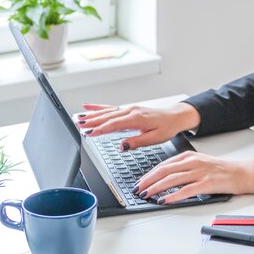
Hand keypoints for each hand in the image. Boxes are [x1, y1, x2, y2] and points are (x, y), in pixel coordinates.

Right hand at [76, 102, 200, 149]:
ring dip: (92, 115)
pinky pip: (111, 107)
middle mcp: (131, 111)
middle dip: (92, 121)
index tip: (89, 133)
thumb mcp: (154, 139)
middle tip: (78, 124)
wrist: (175, 117)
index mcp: (137, 118)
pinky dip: (99, 107)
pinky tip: (88, 107)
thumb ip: (137, 142)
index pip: (115, 124)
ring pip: (107, 111)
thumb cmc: (167, 127)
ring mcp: (129, 109)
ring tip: (79, 117)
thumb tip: (121, 146)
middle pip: (108, 116)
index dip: (101, 129)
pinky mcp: (129, 109)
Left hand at [133, 153, 253, 204]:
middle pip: (164, 170)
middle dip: (148, 180)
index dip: (149, 174)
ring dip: (156, 188)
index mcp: (188, 156)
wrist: (241, 172)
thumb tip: (165, 179)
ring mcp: (199, 172)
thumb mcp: (199, 163)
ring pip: (172, 179)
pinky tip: (165, 201)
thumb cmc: (220, 170)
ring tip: (146, 195)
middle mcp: (192, 162)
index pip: (163, 165)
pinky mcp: (206, 183)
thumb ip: (183, 168)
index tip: (140, 182)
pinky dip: (173, 196)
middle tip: (137, 189)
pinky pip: (186, 190)